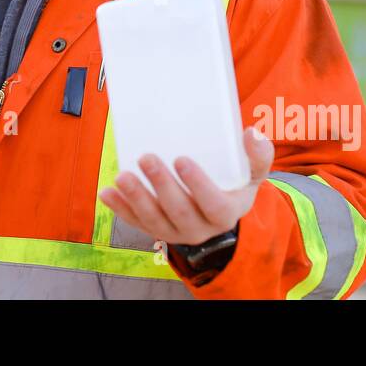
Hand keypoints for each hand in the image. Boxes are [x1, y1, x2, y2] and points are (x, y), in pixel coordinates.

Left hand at [98, 126, 273, 245]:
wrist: (220, 212)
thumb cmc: (235, 184)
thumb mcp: (253, 173)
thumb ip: (258, 155)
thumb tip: (251, 133)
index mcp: (225, 214)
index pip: (213, 205)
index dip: (197, 185)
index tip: (181, 159)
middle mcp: (200, 229)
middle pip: (179, 212)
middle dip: (161, 186)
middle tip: (147, 158)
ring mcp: (175, 232)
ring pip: (154, 221)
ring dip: (136, 198)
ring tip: (122, 176)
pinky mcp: (155, 230)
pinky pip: (136, 222)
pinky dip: (120, 209)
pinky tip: (106, 192)